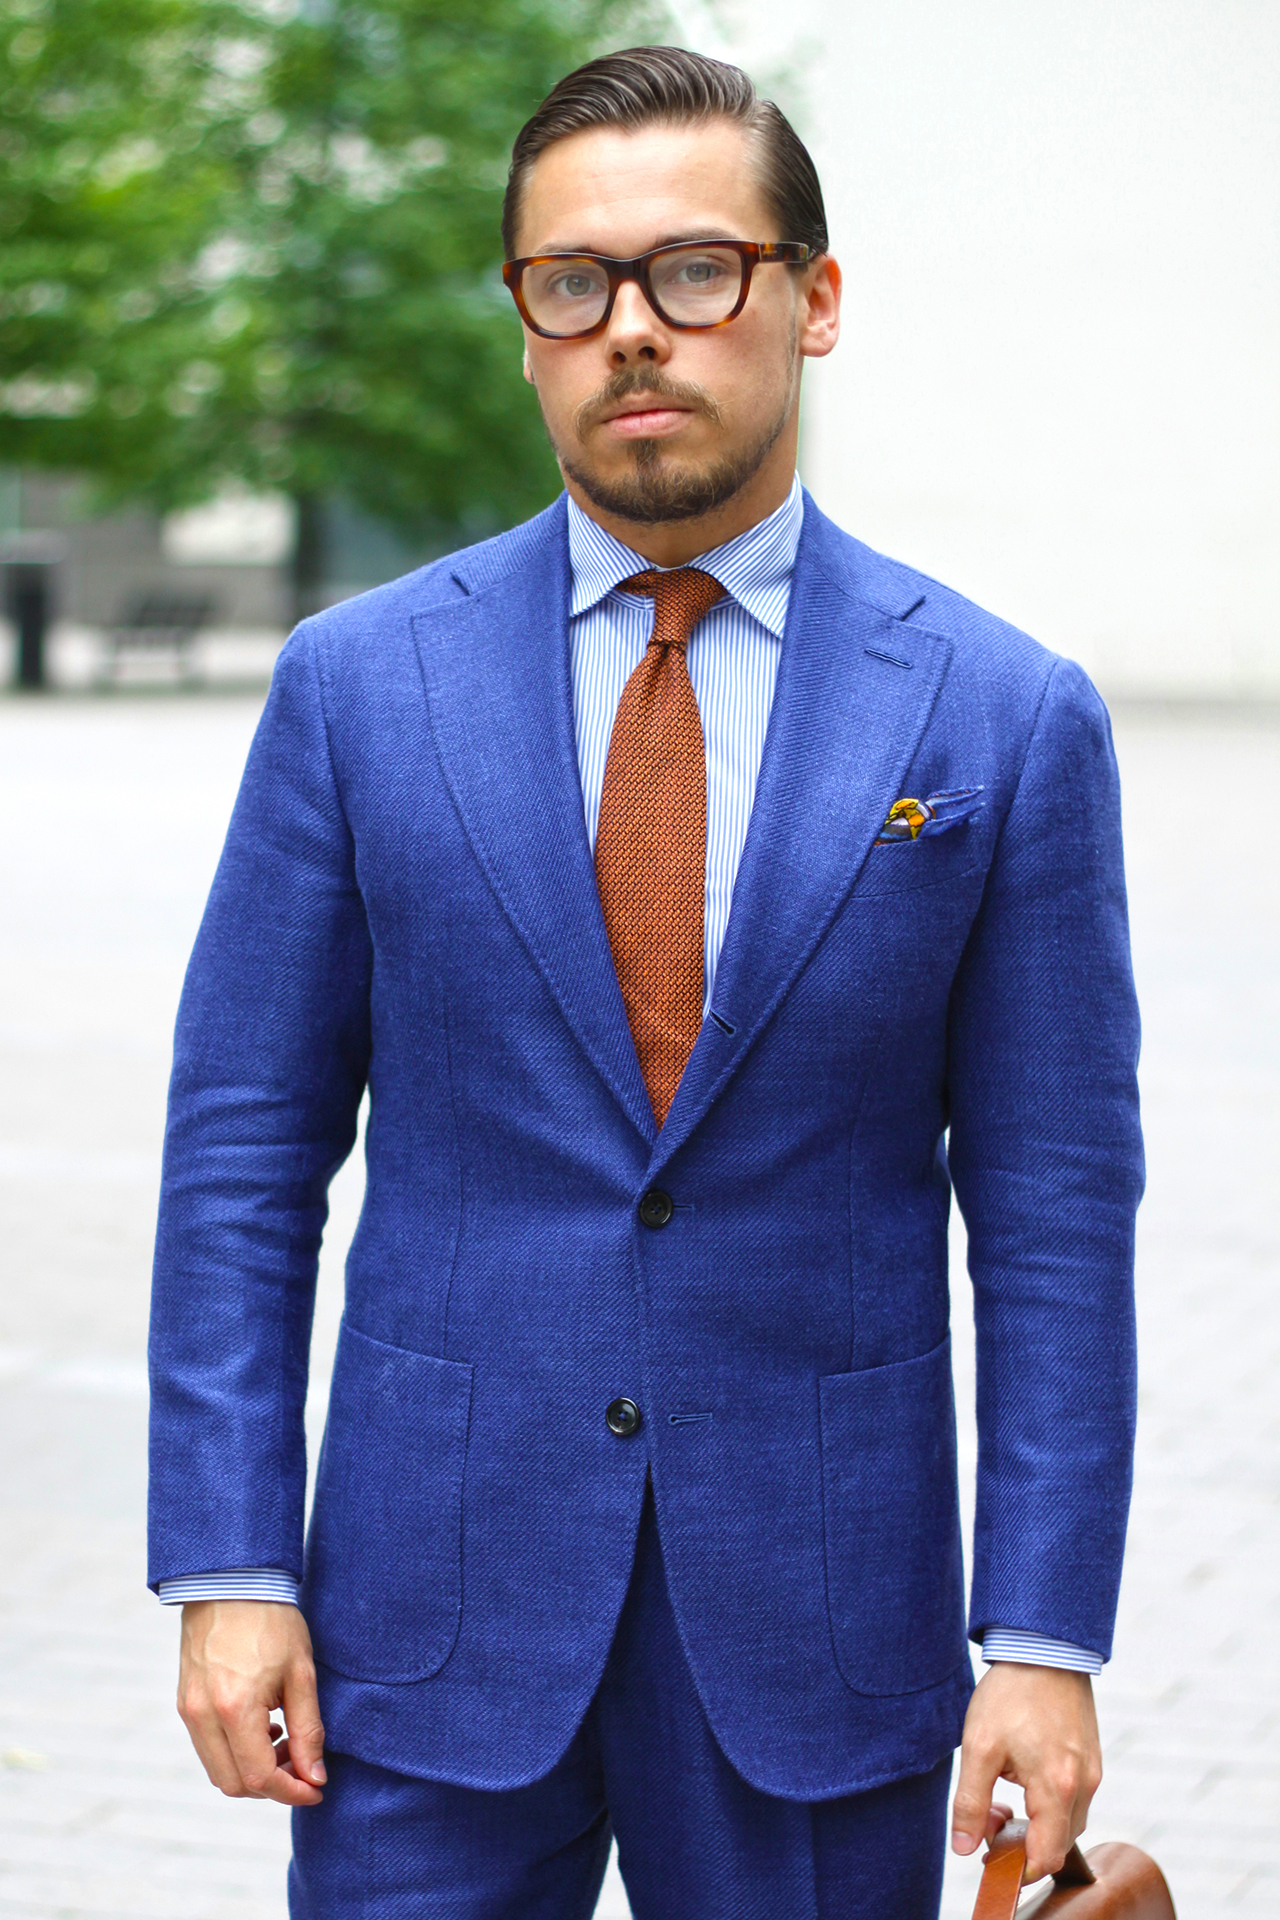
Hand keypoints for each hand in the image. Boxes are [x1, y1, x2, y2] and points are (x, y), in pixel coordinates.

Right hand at [177, 1599, 325, 1806]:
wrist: (231, 1580)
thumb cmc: (272, 1620)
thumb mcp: (301, 1673)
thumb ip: (309, 1730)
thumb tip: (316, 1777)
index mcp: (234, 1709)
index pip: (260, 1778)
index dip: (292, 1792)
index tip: (317, 1789)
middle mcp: (203, 1716)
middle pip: (234, 1784)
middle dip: (273, 1787)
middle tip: (304, 1767)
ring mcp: (189, 1710)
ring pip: (218, 1770)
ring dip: (253, 1772)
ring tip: (286, 1743)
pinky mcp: (185, 1701)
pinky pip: (207, 1747)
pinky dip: (235, 1752)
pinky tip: (264, 1728)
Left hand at [952, 1663, 1101, 1882]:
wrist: (1043, 1647)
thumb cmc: (1011, 1694)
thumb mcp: (979, 1747)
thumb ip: (970, 1803)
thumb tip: (964, 1848)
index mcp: (1058, 1788)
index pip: (1046, 1857)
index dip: (1018, 1867)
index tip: (990, 1854)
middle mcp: (1084, 1785)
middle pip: (1057, 1842)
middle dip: (1021, 1841)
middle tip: (988, 1812)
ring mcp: (1091, 1771)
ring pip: (1065, 1821)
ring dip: (1034, 1820)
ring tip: (1000, 1789)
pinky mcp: (1090, 1757)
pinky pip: (1072, 1797)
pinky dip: (1046, 1800)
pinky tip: (1019, 1773)